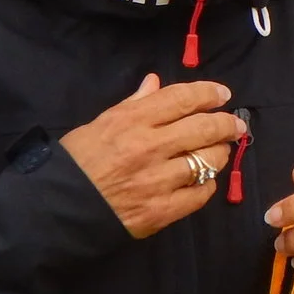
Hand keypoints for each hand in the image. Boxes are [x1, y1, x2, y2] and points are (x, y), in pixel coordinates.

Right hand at [61, 77, 245, 238]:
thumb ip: (132, 104)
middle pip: (203, 128)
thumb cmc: (77, 163)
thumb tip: (155, 82)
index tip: (223, 94)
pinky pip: (199, 195)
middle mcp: (149, 147)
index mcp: (132, 121)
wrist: (58, 210)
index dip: (208, 93)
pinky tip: (204, 180)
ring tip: (220, 150)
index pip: (182, 99)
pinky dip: (207, 185)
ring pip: (207, 161)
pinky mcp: (161, 211)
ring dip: (220, 153)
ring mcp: (157, 181)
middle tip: (235, 124)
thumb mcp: (99, 124)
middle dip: (226, 123)